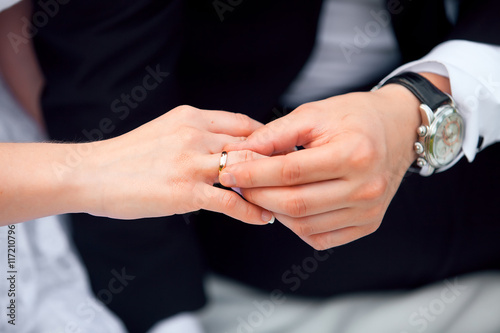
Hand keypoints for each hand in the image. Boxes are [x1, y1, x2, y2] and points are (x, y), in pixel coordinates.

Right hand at [77, 105, 273, 223]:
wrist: (90, 173)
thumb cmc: (128, 156)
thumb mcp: (165, 131)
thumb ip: (195, 135)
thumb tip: (224, 146)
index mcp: (191, 117)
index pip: (243, 123)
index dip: (268, 138)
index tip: (280, 153)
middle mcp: (195, 134)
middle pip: (251, 145)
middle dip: (275, 162)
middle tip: (294, 177)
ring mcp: (190, 163)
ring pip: (246, 171)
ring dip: (269, 187)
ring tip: (284, 199)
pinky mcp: (184, 192)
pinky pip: (230, 202)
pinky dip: (252, 211)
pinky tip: (264, 218)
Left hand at [219, 85, 422, 248]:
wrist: (398, 129)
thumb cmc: (355, 117)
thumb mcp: (315, 113)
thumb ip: (276, 134)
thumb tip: (241, 153)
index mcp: (354, 154)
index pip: (291, 172)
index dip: (253, 173)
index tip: (228, 171)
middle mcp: (365, 188)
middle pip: (295, 203)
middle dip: (257, 195)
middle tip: (237, 184)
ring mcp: (369, 211)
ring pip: (304, 225)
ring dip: (272, 212)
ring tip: (259, 192)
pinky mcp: (367, 224)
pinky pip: (320, 237)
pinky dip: (295, 225)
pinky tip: (284, 207)